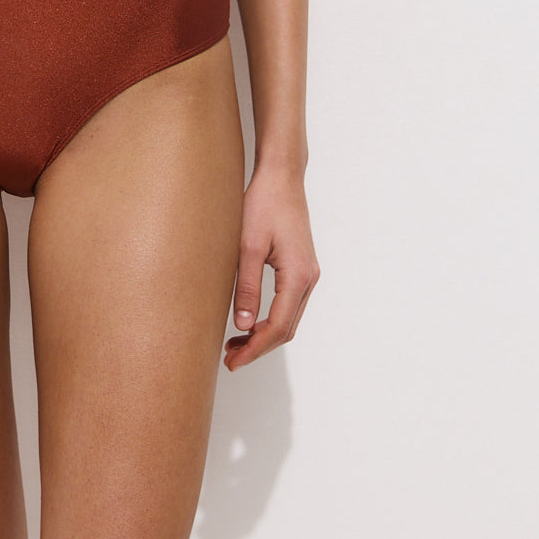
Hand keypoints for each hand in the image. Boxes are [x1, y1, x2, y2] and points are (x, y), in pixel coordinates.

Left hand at [223, 166, 319, 370]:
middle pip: (286, 328)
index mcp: (298, 276)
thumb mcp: (248, 246)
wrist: (281, 176)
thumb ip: (246, 286)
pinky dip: (270, 319)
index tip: (233, 362)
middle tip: (230, 359)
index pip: (278, 327)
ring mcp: (307, 274)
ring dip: (264, 335)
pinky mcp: (300, 267)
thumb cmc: (263, 204)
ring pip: (288, 318)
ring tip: (235, 345)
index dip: (255, 350)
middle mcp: (308, 278)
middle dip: (259, 347)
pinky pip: (288, 304)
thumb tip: (242, 326)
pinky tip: (249, 321)